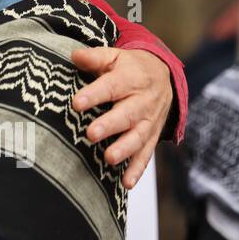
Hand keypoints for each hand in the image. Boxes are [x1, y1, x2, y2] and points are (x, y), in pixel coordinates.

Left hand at [71, 47, 171, 189]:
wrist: (164, 76)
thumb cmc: (129, 67)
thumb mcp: (114, 56)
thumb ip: (94, 57)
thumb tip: (74, 56)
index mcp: (130, 79)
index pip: (111, 86)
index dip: (94, 95)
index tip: (76, 103)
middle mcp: (142, 101)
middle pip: (127, 114)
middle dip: (110, 125)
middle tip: (91, 134)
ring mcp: (149, 121)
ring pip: (139, 137)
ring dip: (124, 149)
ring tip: (108, 158)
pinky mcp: (152, 136)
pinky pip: (146, 154)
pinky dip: (137, 170)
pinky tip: (126, 183)